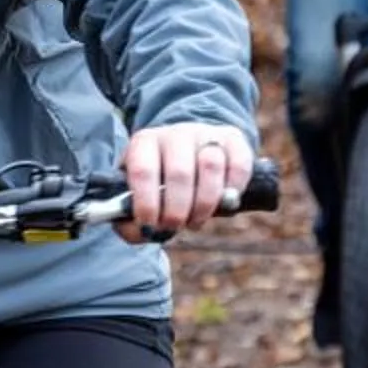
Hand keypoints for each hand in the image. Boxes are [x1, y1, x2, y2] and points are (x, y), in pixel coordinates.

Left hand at [121, 123, 255, 239]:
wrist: (189, 149)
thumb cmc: (158, 182)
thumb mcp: (136, 193)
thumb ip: (129, 218)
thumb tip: (140, 233)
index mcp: (144, 143)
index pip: (143, 171)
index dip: (146, 203)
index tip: (149, 225)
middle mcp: (175, 133)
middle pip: (179, 173)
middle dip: (177, 210)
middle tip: (175, 227)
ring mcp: (206, 134)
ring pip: (211, 166)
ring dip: (204, 204)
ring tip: (196, 220)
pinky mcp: (233, 139)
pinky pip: (238, 165)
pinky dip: (233, 190)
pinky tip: (223, 203)